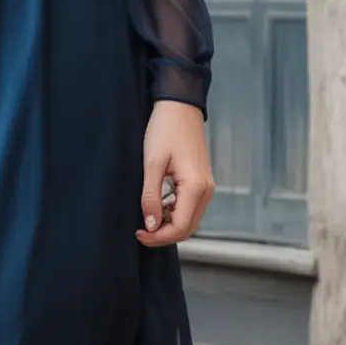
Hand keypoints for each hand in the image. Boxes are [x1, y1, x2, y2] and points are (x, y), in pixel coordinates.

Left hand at [137, 99, 213, 249]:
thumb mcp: (152, 164)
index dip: (158, 237)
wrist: (179, 107)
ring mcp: (206, 186)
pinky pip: (190, 206)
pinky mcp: (201, 182)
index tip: (139, 233)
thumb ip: (151, 197)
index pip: (180, 228)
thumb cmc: (165, 130)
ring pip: (189, 219)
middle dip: (164, 234)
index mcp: (196, 187)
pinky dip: (174, 211)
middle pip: (187, 228)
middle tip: (141, 230)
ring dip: (168, 223)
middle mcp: (206, 190)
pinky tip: (158, 203)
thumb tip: (150, 225)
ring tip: (147, 213)